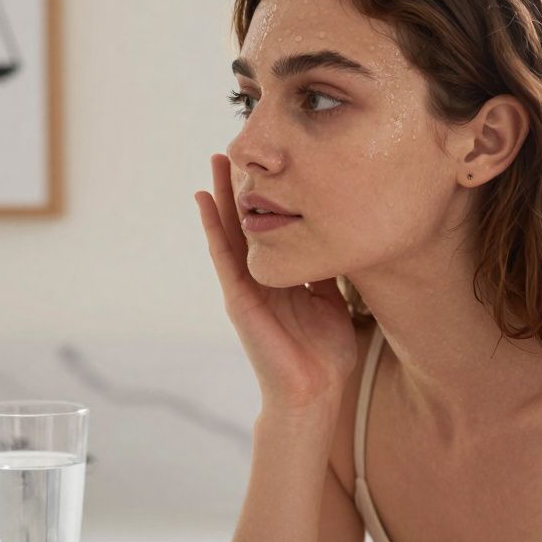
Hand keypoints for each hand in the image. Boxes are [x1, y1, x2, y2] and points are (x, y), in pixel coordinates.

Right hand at [195, 153, 358, 418]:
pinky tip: (203, 200)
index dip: (267, 195)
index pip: (270, 227)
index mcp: (280, 277)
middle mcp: (258, 277)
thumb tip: (338, 238)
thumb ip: (327, 271)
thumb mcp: (332, 300)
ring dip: (220, 195)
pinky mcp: (238, 298)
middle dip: (238, 186)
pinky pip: (222, 255)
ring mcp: (245, 286)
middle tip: (233, 148)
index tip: (268, 162)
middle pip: (245, 222)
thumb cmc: (323, 355)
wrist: (313, 393)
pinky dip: (211, 226)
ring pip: (229, 231)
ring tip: (215, 160)